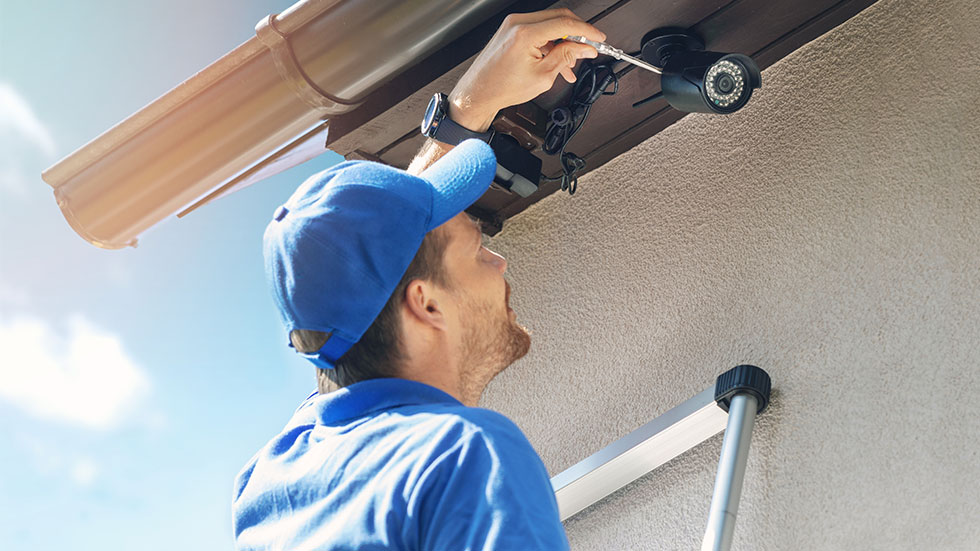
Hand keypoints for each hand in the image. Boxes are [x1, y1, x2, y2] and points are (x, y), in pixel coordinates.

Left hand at [448, 8, 605, 132]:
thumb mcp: (542, 76)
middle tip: (588, 48)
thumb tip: (583, 48)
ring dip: (564, 41)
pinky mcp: (511, 31)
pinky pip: (538, 31)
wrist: (479, 93)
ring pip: (549, 25)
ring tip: (570, 64)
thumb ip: (566, 57)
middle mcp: (518, 23)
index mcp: (525, 33)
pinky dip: (550, 44)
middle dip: (577, 33)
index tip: (598, 38)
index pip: (566, 23)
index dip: (587, 30)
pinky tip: (557, 62)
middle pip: (559, 18)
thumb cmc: (502, 87)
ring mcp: (513, 25)